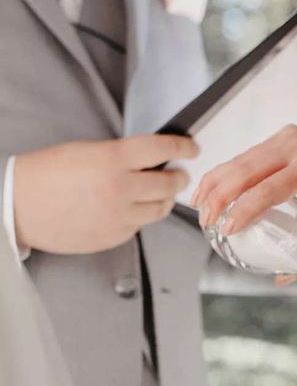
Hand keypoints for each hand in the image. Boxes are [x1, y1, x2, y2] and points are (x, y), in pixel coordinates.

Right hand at [13, 135, 198, 254]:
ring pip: (159, 209)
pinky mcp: (113, 237)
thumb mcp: (86, 152)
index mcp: (113, 160)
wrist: (17, 206)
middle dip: (178, 177)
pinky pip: (138, 226)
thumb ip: (121, 156)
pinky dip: (140, 217)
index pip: (163, 149)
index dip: (182, 148)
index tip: (190, 148)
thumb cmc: (44, 175)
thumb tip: (149, 161)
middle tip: (179, 174)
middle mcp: (121, 189)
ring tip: (159, 193)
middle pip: (168, 184)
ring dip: (163, 199)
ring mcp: (119, 217)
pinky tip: (130, 209)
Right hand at [194, 67, 296, 238]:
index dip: (246, 210)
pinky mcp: (279, 136)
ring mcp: (286, 137)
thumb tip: (281, 280)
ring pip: (240, 160)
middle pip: (247, 169)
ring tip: (199, 209)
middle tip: (207, 223)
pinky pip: (245, 156)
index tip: (227, 230)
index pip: (271, 188)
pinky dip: (225, 173)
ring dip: (215, 183)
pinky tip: (209, 190)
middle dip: (220, 197)